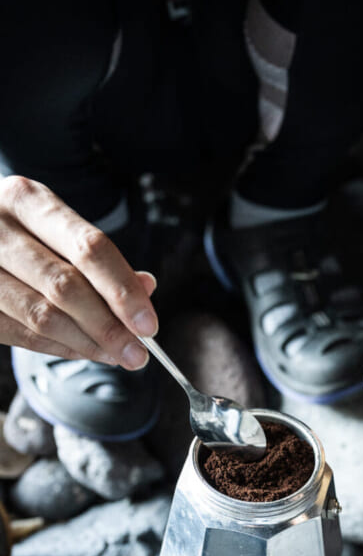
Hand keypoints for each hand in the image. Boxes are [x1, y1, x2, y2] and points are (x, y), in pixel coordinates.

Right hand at [0, 176, 157, 368]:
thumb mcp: (56, 226)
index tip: (149, 324)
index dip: (122, 290)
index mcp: (26, 200)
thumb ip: (98, 257)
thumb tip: (146, 288)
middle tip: (138, 353)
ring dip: (87, 344)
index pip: (87, 248)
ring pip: (41, 317)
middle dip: (109, 327)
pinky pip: (21, 335)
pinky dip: (59, 348)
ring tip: (117, 355)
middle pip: (64, 287)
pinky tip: (85, 351)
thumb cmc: (20, 231)